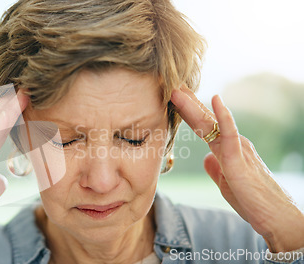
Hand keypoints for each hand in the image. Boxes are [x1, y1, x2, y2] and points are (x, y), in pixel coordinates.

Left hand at [171, 85, 303, 252]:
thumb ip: (215, 169)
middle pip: (205, 120)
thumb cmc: (253, 201)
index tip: (175, 98)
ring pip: (212, 123)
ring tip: (178, 91)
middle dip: (187, 103)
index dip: (189, 112)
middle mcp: (233, 144)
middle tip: (172, 86)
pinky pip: (230, 134)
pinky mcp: (240, 160)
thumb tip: (205, 158)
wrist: (276, 218)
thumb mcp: (226, 183)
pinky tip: (215, 100)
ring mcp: (237, 149)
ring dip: (193, 106)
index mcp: (227, 150)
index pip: (204, 127)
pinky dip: (222, 116)